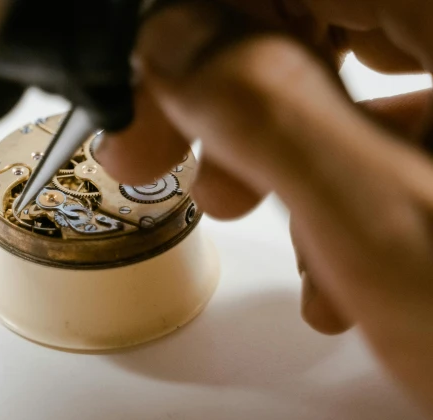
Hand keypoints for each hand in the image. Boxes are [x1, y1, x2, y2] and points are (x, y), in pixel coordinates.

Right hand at [98, 3, 432, 411]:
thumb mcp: (388, 232)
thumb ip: (270, 117)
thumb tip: (174, 48)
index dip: (201, 24)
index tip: (151, 92)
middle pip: (321, 11)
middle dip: (230, 87)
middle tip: (177, 150)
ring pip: (354, 70)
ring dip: (281, 145)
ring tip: (254, 217)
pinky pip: (401, 124)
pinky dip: (346, 180)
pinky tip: (343, 260)